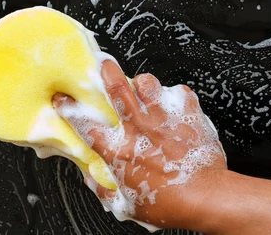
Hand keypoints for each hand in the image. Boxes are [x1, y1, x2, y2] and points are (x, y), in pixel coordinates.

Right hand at [52, 59, 226, 228]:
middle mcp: (138, 128)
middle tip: (103, 65)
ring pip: (147, 83)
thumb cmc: (170, 203)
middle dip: (107, 72)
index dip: (69, 108)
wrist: (206, 196)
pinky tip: (173, 103)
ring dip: (142, 82)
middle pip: (117, 88)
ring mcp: (163, 118)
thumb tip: (94, 184)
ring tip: (142, 86)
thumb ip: (106, 192)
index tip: (64, 100)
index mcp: (119, 150)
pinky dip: (174, 95)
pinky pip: (178, 92)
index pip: (85, 124)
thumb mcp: (128, 205)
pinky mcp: (186, 115)